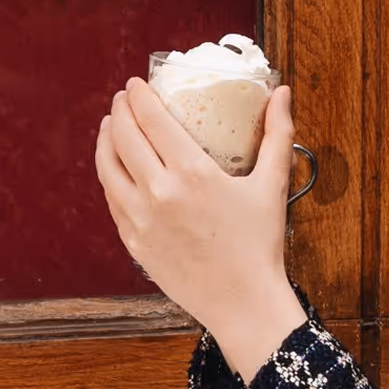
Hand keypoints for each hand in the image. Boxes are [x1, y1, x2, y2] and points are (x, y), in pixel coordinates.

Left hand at [95, 80, 307, 380]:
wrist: (243, 303)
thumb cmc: (260, 245)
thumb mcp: (272, 185)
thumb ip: (278, 134)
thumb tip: (283, 93)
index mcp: (192, 172)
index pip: (152, 119)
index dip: (138, 96)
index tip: (136, 85)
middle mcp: (158, 192)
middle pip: (123, 138)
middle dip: (119, 112)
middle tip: (123, 100)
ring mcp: (141, 220)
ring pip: (107, 168)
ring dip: (105, 141)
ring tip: (109, 127)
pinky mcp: (134, 243)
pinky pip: (112, 200)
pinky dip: (109, 177)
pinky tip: (114, 169)